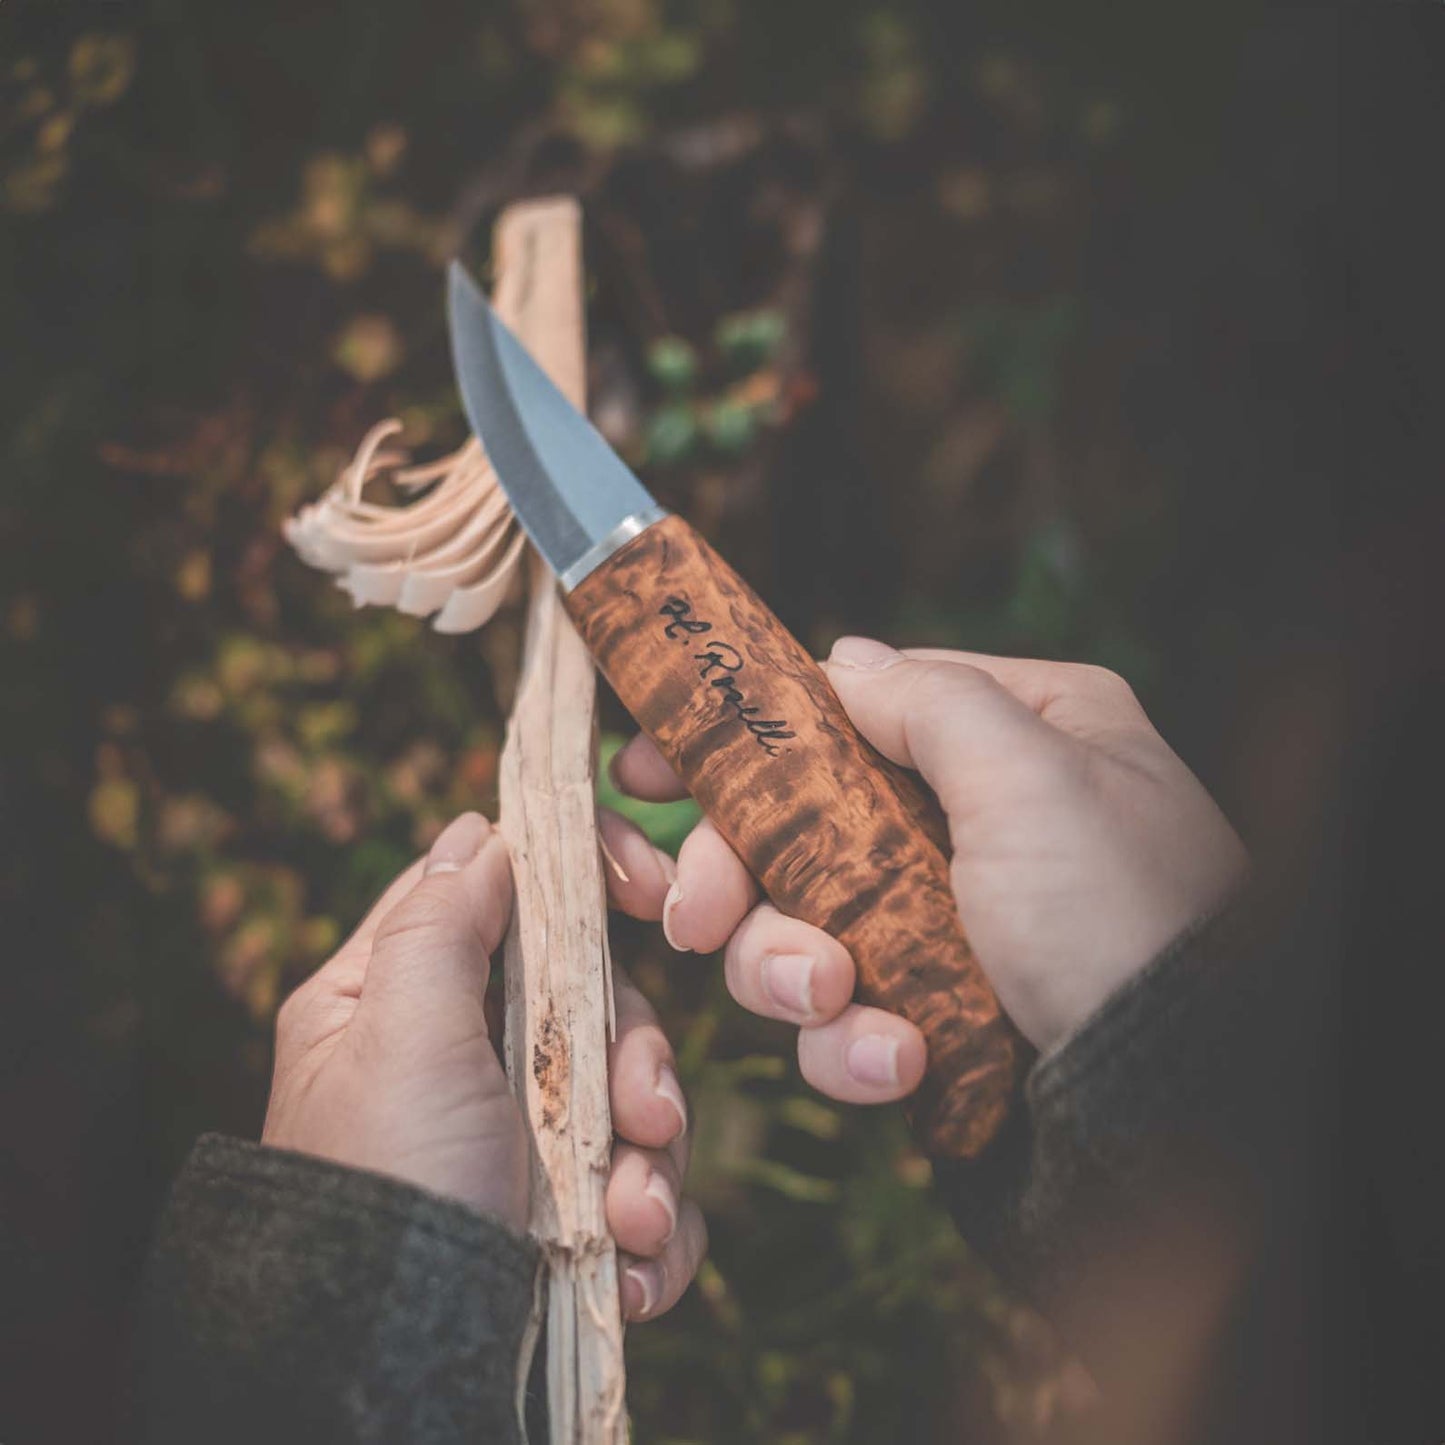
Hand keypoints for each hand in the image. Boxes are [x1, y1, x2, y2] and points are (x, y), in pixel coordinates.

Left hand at [262, 811, 705, 1321]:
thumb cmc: (386, 1186)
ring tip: (629, 1221)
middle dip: (632, 1062)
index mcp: (397, 1001)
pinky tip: (633, 1269)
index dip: (575, 877)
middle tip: (642, 1117)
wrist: (392, 1370)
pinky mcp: (563, 1217)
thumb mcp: (402, 1036)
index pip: (497, 896)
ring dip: (649, 1160)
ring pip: (630, 1098)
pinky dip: (653, 1227)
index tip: (647, 885)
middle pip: (588, 1003)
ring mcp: (516, 1142)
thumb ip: (442, 924)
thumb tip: (482, 832)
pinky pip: (642, 1189)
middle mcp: (460, 1062)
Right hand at [600, 640, 1247, 1102]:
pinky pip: (848, 1018)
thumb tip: (845, 660)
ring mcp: (954, 928)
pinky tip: (898, 1060)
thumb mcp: (1032, 775)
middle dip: (738, 877)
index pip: (853, 712)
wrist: (1175, 1114)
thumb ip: (927, 701)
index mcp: (1021, 739)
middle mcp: (983, 827)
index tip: (644, 768)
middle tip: (688, 915)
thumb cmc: (1121, 919)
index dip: (744, 739)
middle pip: (802, 827)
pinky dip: (853, 1044)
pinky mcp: (935, 1019)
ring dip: (792, 970)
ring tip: (833, 997)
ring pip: (805, 929)